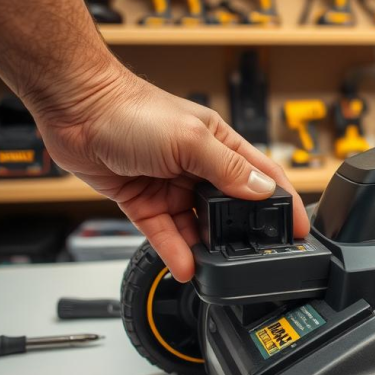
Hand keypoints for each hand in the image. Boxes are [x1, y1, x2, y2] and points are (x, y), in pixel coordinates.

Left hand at [30, 62, 308, 281]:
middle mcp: (199, 166)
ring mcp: (171, 185)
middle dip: (243, 232)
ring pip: (197, 225)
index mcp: (220, 144)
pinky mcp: (144, 201)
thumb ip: (228, 168)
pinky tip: (186, 265)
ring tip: (216, 266)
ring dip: (206, 246)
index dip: (283, 203)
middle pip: (231, 207)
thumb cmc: (130, 108)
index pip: (263, 177)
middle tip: (255, 255)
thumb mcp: (191, 139)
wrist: (75, 109)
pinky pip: (166, 233)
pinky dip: (176, 250)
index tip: (298, 229)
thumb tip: (264, 190)